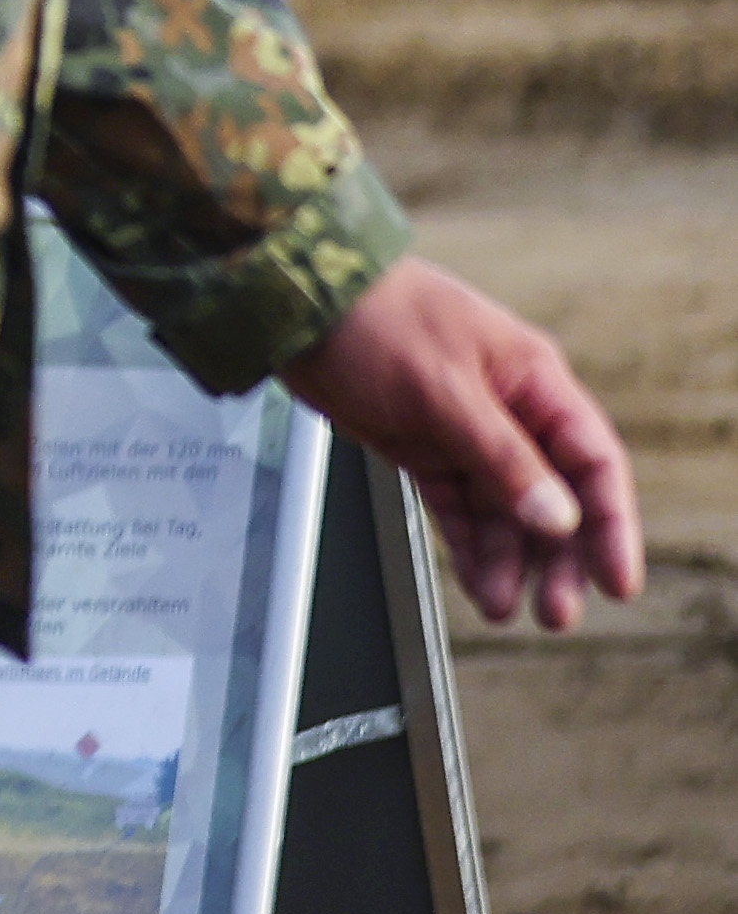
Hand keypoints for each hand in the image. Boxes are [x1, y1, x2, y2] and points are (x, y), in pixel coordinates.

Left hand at [282, 255, 642, 632]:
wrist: (297, 301)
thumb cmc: (375, 319)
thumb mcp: (444, 390)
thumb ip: (501, 457)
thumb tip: (557, 517)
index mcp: (532, 382)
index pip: (593, 462)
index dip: (611, 524)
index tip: (617, 581)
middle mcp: (508, 412)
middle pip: (553, 497)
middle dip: (559, 557)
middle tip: (558, 613)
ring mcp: (463, 433)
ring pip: (503, 511)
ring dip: (511, 561)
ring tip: (508, 610)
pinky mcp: (421, 449)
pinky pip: (458, 507)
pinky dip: (469, 547)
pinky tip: (480, 584)